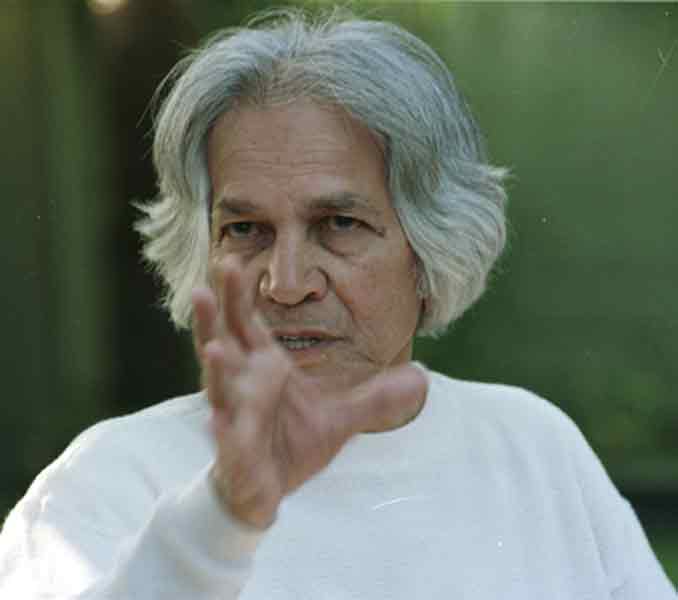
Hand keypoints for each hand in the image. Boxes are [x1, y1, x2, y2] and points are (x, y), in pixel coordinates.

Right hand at [192, 262, 426, 529]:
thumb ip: (375, 398)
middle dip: (214, 318)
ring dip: (217, 370)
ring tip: (215, 348)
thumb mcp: (340, 418)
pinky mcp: (237, 453)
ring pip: (221, 389)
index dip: (238, 296)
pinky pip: (229, 441)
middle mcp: (243, 386)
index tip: (232, 264)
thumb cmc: (291, 443)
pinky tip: (216, 422)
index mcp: (263, 368)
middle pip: (224, 344)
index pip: (246, 324)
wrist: (266, 489)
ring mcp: (236, 418)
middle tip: (205, 287)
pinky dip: (223, 431)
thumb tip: (420, 379)